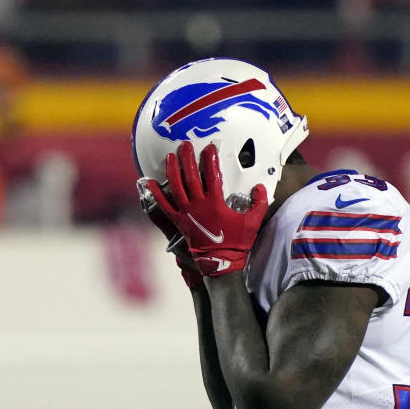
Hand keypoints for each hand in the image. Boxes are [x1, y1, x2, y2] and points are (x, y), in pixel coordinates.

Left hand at [145, 141, 266, 275]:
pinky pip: (164, 206)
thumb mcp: (253, 222)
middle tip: (185, 145)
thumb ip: (259, 203)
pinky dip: (156, 194)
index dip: (210, 159)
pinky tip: (149, 183)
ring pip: (175, 186)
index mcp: (215, 203)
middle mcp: (198, 205)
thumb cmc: (236, 243)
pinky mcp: (179, 221)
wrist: (220, 262)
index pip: (212, 174)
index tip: (209, 148)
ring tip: (169, 157)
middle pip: (190, 176)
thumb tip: (260, 188)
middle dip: (187, 158)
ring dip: (172, 170)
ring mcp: (186, 213)